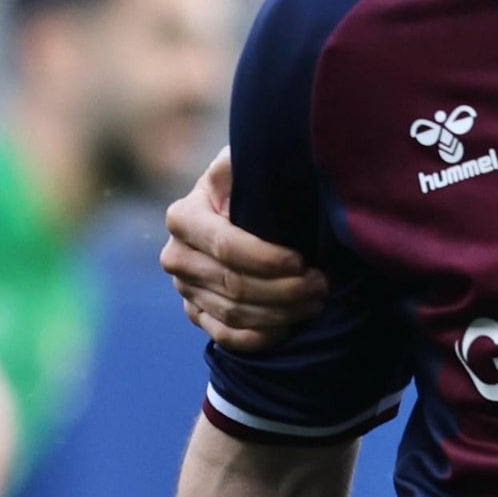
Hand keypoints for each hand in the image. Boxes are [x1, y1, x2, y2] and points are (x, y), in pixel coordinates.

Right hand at [161, 148, 329, 354]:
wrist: (237, 210)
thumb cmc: (251, 182)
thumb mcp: (248, 161)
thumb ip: (253, 159)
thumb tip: (276, 160)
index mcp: (184, 216)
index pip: (225, 247)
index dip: (266, 259)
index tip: (302, 260)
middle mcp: (176, 256)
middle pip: (233, 285)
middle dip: (284, 289)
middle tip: (321, 284)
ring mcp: (184, 289)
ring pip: (234, 313)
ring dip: (281, 313)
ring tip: (316, 300)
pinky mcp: (196, 313)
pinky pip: (224, 336)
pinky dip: (258, 337)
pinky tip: (288, 328)